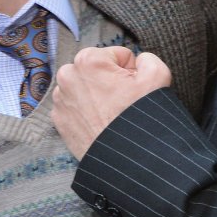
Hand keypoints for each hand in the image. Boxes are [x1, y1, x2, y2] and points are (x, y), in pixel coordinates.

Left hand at [52, 47, 171, 159]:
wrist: (126, 160)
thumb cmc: (139, 119)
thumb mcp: (157, 76)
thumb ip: (147, 58)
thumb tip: (139, 61)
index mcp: (88, 60)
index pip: (118, 55)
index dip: (130, 71)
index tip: (133, 88)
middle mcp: (67, 76)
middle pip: (98, 69)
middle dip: (111, 81)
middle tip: (123, 100)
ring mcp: (61, 100)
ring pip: (86, 87)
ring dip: (98, 95)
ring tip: (112, 113)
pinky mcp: (59, 120)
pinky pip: (76, 106)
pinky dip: (87, 111)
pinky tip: (100, 122)